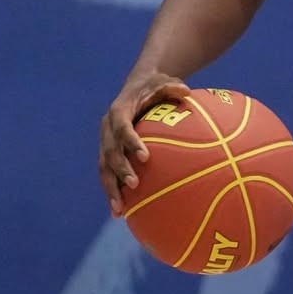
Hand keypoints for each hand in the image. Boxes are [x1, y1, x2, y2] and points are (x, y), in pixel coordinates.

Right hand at [99, 73, 190, 216]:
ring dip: (111, 189)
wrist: (137, 87)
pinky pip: (109, 175)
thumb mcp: (164, 81)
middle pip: (109, 152)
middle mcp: (107, 128)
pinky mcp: (108, 153)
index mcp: (118, 111)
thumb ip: (173, 87)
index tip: (145, 157)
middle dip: (120, 170)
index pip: (122, 128)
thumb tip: (188, 92)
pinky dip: (113, 192)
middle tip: (134, 185)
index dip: (131, 142)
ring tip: (120, 210)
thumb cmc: (154, 86)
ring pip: (104, 169)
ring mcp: (106, 142)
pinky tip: (122, 212)